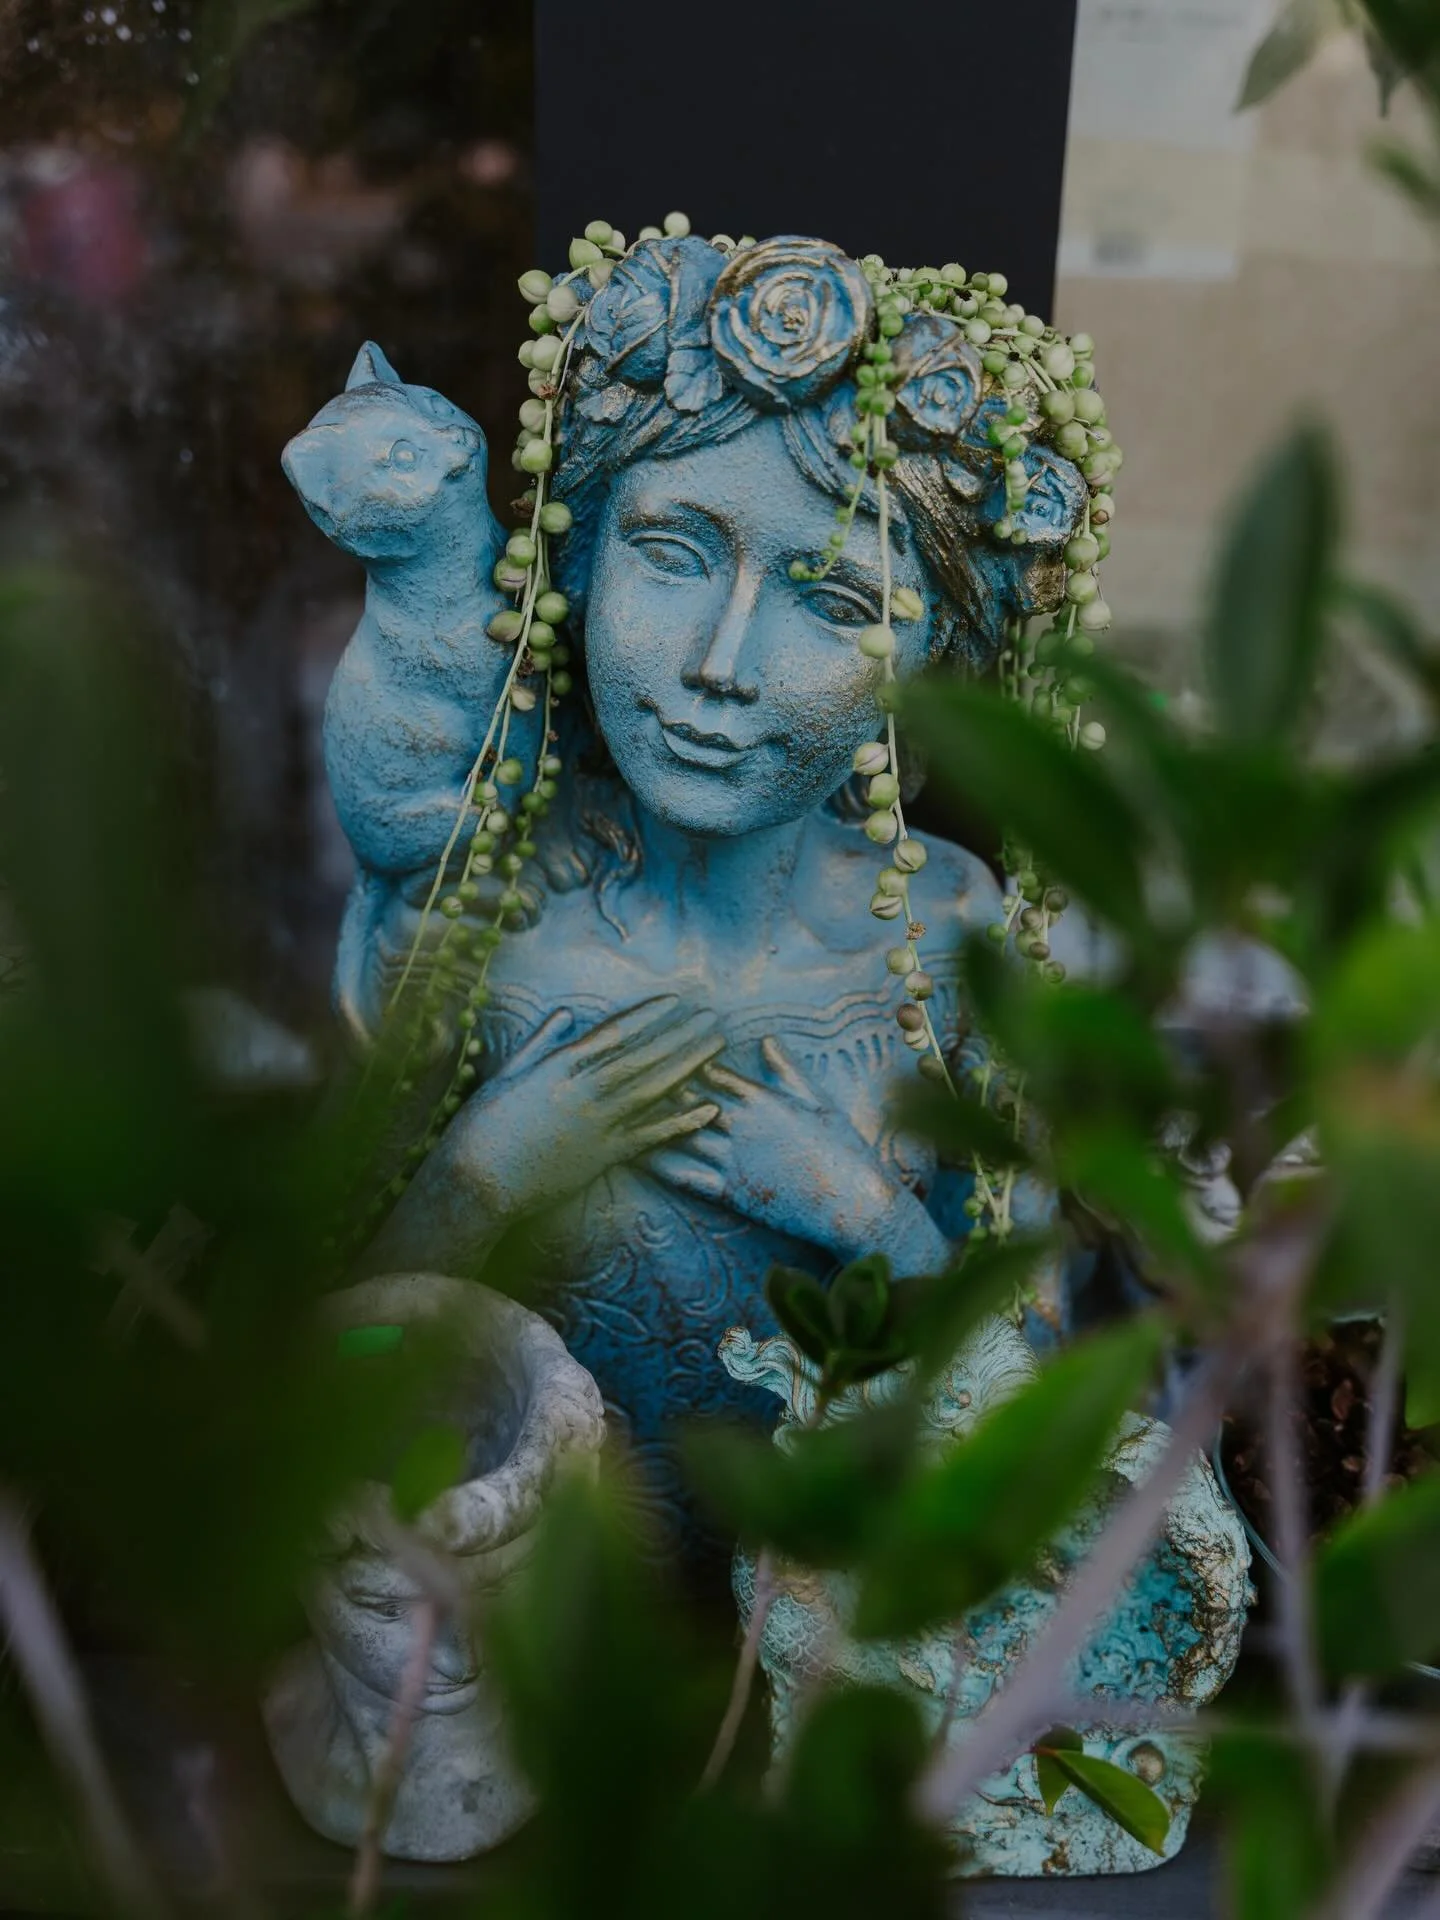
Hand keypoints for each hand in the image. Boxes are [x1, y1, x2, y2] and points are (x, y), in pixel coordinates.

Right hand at [368, 997, 724, 1277]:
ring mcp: (598, 1125)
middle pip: (644, 1056)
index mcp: (561, 1066)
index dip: (649, 1015)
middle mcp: (586, 1092)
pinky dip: (681, 1122)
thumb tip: (565, 1014)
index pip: (616, 1033)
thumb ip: (540, 1042)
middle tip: (713, 1016)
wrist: (478, 1181)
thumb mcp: (508, 1074)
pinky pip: (650, 1137)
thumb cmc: (483, 1125)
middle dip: (681, 1034)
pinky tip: (708, 1109)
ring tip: (716, 1046)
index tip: (676, 1000)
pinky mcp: (603, 1157)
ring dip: (689, 1065)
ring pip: (654, 1089)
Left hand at [650, 1039, 948, 1270]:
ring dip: (649, 1122)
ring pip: (680, 1134)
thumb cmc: (841, 1148)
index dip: (681, 1058)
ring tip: (617, 1112)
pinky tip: (637, 1159)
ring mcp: (733, 1159)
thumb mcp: (817, 1100)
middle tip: (621, 1074)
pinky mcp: (731, 1192)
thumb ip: (787, 1070)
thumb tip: (766, 1040)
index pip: (710, 1071)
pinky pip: (687, 1177)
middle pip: (687, 1098)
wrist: (851, 1200)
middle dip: (655, 1086)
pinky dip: (661, 1166)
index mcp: (761, 1098)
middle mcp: (740, 1125)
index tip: (655, 1047)